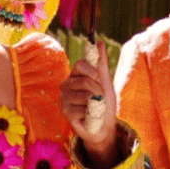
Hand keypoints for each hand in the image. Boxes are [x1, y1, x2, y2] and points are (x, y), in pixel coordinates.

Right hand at [60, 40, 117, 167]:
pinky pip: (80, 109)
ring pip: (83, 96)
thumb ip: (101, 62)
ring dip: (95, 104)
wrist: (104, 126)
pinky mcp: (65, 112)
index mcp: (76, 74)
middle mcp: (67, 84)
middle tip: (100, 97)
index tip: (100, 79)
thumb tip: (100, 42)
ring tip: (94, 108)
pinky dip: (89, 114)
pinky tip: (88, 116)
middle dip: (98, 90)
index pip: (80, 64)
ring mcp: (64, 98)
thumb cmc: (104, 103)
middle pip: (83, 81)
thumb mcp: (105, 81)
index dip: (93, 72)